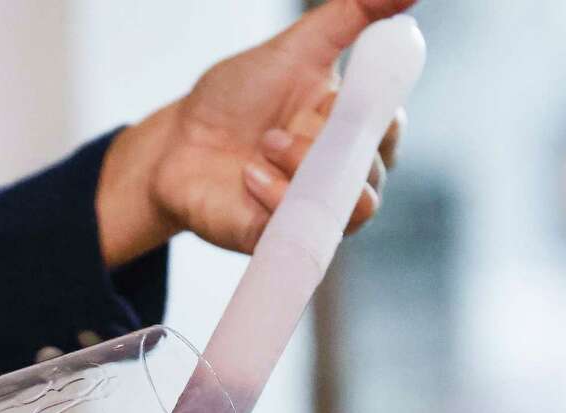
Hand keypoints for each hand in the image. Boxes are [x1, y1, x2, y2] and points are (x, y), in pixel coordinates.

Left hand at [97, 0, 414, 265]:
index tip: (332, 96)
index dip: (372, 114)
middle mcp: (340, 173)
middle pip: (372, 171)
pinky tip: (249, 177)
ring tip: (263, 147)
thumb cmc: (235, 99)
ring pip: (351, 209)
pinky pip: (305, 233)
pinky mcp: (282, 238)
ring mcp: (313, 209)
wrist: (175, 142)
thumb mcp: (297, 46)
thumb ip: (354, 14)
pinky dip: (280, 200)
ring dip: (309, 172)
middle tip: (279, 127)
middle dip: (331, 144)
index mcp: (351, 129)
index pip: (390, 128)